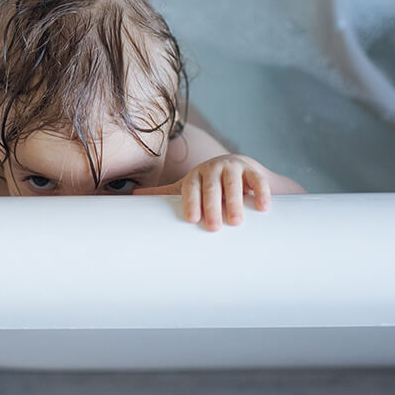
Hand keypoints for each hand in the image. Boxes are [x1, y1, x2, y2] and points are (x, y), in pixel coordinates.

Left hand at [133, 154, 270, 231]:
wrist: (238, 167)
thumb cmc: (208, 184)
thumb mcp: (187, 187)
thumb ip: (164, 192)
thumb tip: (131, 195)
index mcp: (196, 175)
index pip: (191, 188)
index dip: (191, 202)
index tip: (192, 219)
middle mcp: (213, 168)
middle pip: (212, 187)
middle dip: (212, 206)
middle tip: (214, 227)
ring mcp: (234, 168)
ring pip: (233, 183)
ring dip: (235, 201)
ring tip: (236, 221)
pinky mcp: (253, 171)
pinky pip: (258, 181)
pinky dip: (261, 193)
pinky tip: (263, 208)